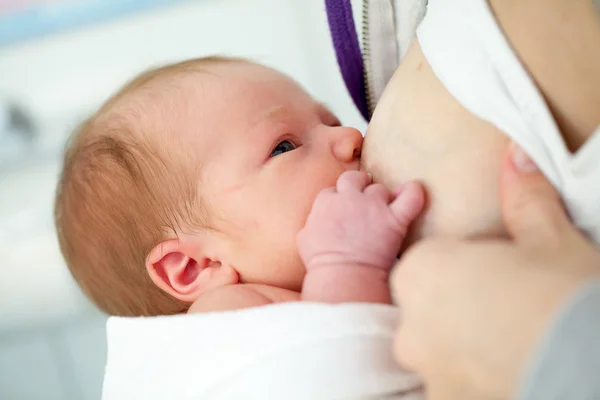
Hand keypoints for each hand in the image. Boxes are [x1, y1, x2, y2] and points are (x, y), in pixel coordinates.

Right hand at [297, 170, 423, 271]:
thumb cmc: (322, 263)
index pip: (334, 189)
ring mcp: (373, 207)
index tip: (343, 211)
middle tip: (363, 202)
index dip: (339, 199)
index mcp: (326, 202)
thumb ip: (312, 221)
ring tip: (381, 215)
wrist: (342, 276)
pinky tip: (411, 192)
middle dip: (358, 186)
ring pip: (380, 189)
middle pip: (354, 178)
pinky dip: (413, 192)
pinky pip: (411, 197)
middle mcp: (349, 198)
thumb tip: (317, 219)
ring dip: (381, 199)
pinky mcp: (394, 220)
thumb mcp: (304, 238)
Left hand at [390, 143, 599, 399]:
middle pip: (427, 305)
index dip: (464, 266)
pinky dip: (470, 375)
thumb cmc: (564, 297)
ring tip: (512, 340)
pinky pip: (448, 381)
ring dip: (463, 342)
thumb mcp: (549, 241)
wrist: (588, 369)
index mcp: (423, 272)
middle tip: (509, 306)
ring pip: (436, 345)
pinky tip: (508, 368)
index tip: (497, 272)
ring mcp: (425, 369)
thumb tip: (516, 156)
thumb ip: (523, 199)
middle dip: (459, 303)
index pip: (429, 263)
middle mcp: (411, 323)